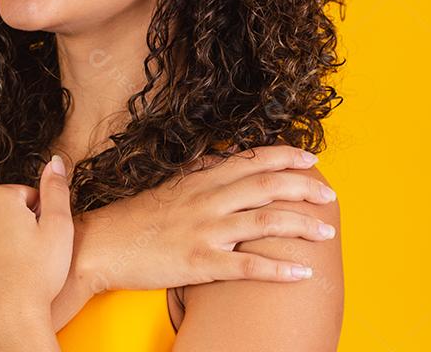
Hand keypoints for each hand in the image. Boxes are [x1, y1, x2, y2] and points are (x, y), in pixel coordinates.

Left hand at [0, 154, 73, 345]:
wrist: (7, 320)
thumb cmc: (37, 276)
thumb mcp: (60, 227)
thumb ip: (56, 189)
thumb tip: (53, 161)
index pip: (25, 197)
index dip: (38, 218)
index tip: (41, 239)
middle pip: (0, 210)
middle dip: (14, 225)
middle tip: (29, 255)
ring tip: (11, 268)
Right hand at [77, 144, 337, 292]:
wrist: (101, 245)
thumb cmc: (134, 218)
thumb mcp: (169, 186)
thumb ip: (199, 172)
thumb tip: (224, 158)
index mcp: (200, 179)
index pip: (251, 160)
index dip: (285, 157)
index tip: (310, 159)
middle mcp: (207, 200)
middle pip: (267, 186)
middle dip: (304, 188)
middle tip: (329, 196)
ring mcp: (205, 231)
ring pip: (265, 223)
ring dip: (301, 226)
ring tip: (326, 232)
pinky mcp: (200, 262)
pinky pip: (247, 266)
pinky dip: (279, 270)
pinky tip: (302, 272)